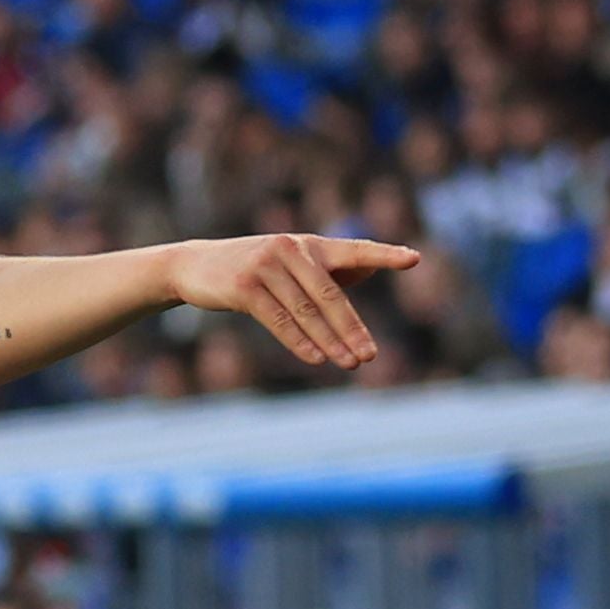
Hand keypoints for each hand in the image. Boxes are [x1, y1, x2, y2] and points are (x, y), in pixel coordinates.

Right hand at [171, 233, 417, 374]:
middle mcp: (291, 249)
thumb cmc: (253, 267)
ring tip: (351, 364)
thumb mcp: (291, 262)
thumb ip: (329, 266)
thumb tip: (370, 267)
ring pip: (307, 311)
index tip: (414, 259)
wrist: (195, 265)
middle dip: (352, 328)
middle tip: (370, 355)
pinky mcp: (245, 286)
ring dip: (330, 341)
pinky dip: (299, 341)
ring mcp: (267, 265)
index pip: (355, 249)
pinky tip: (318, 358)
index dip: (385, 254)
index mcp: (309, 244)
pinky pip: (279, 319)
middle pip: (331, 294)